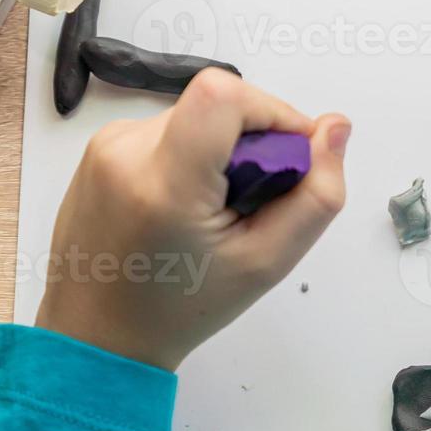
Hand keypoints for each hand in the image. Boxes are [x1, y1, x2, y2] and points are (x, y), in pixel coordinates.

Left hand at [36, 70, 350, 371]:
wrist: (96, 336)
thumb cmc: (177, 308)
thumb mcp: (266, 262)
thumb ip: (316, 195)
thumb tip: (334, 128)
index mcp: (165, 184)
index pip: (223, 94)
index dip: (271, 112)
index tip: (283, 158)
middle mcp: (126, 152)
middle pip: (217, 105)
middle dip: (251, 142)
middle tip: (248, 202)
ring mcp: (106, 146)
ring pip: (196, 116)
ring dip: (220, 150)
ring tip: (212, 211)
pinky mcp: (99, 148)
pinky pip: (168, 129)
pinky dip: (191, 155)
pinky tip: (183, 206)